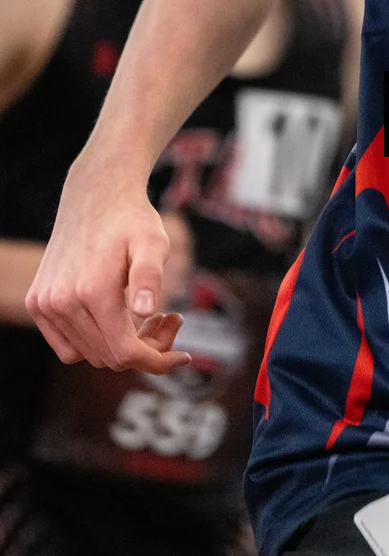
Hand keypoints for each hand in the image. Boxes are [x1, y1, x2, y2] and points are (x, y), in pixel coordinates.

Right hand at [26, 155, 191, 374]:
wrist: (94, 195)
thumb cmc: (131, 219)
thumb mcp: (153, 241)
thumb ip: (149, 276)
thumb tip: (146, 311)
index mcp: (93, 290)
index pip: (125, 352)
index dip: (157, 361)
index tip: (184, 356)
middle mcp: (63, 302)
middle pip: (109, 358)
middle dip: (144, 348)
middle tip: (170, 318)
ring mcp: (46, 305)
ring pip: (89, 355)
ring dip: (119, 345)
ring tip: (146, 313)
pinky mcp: (38, 303)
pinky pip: (67, 346)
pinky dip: (93, 341)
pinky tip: (116, 315)